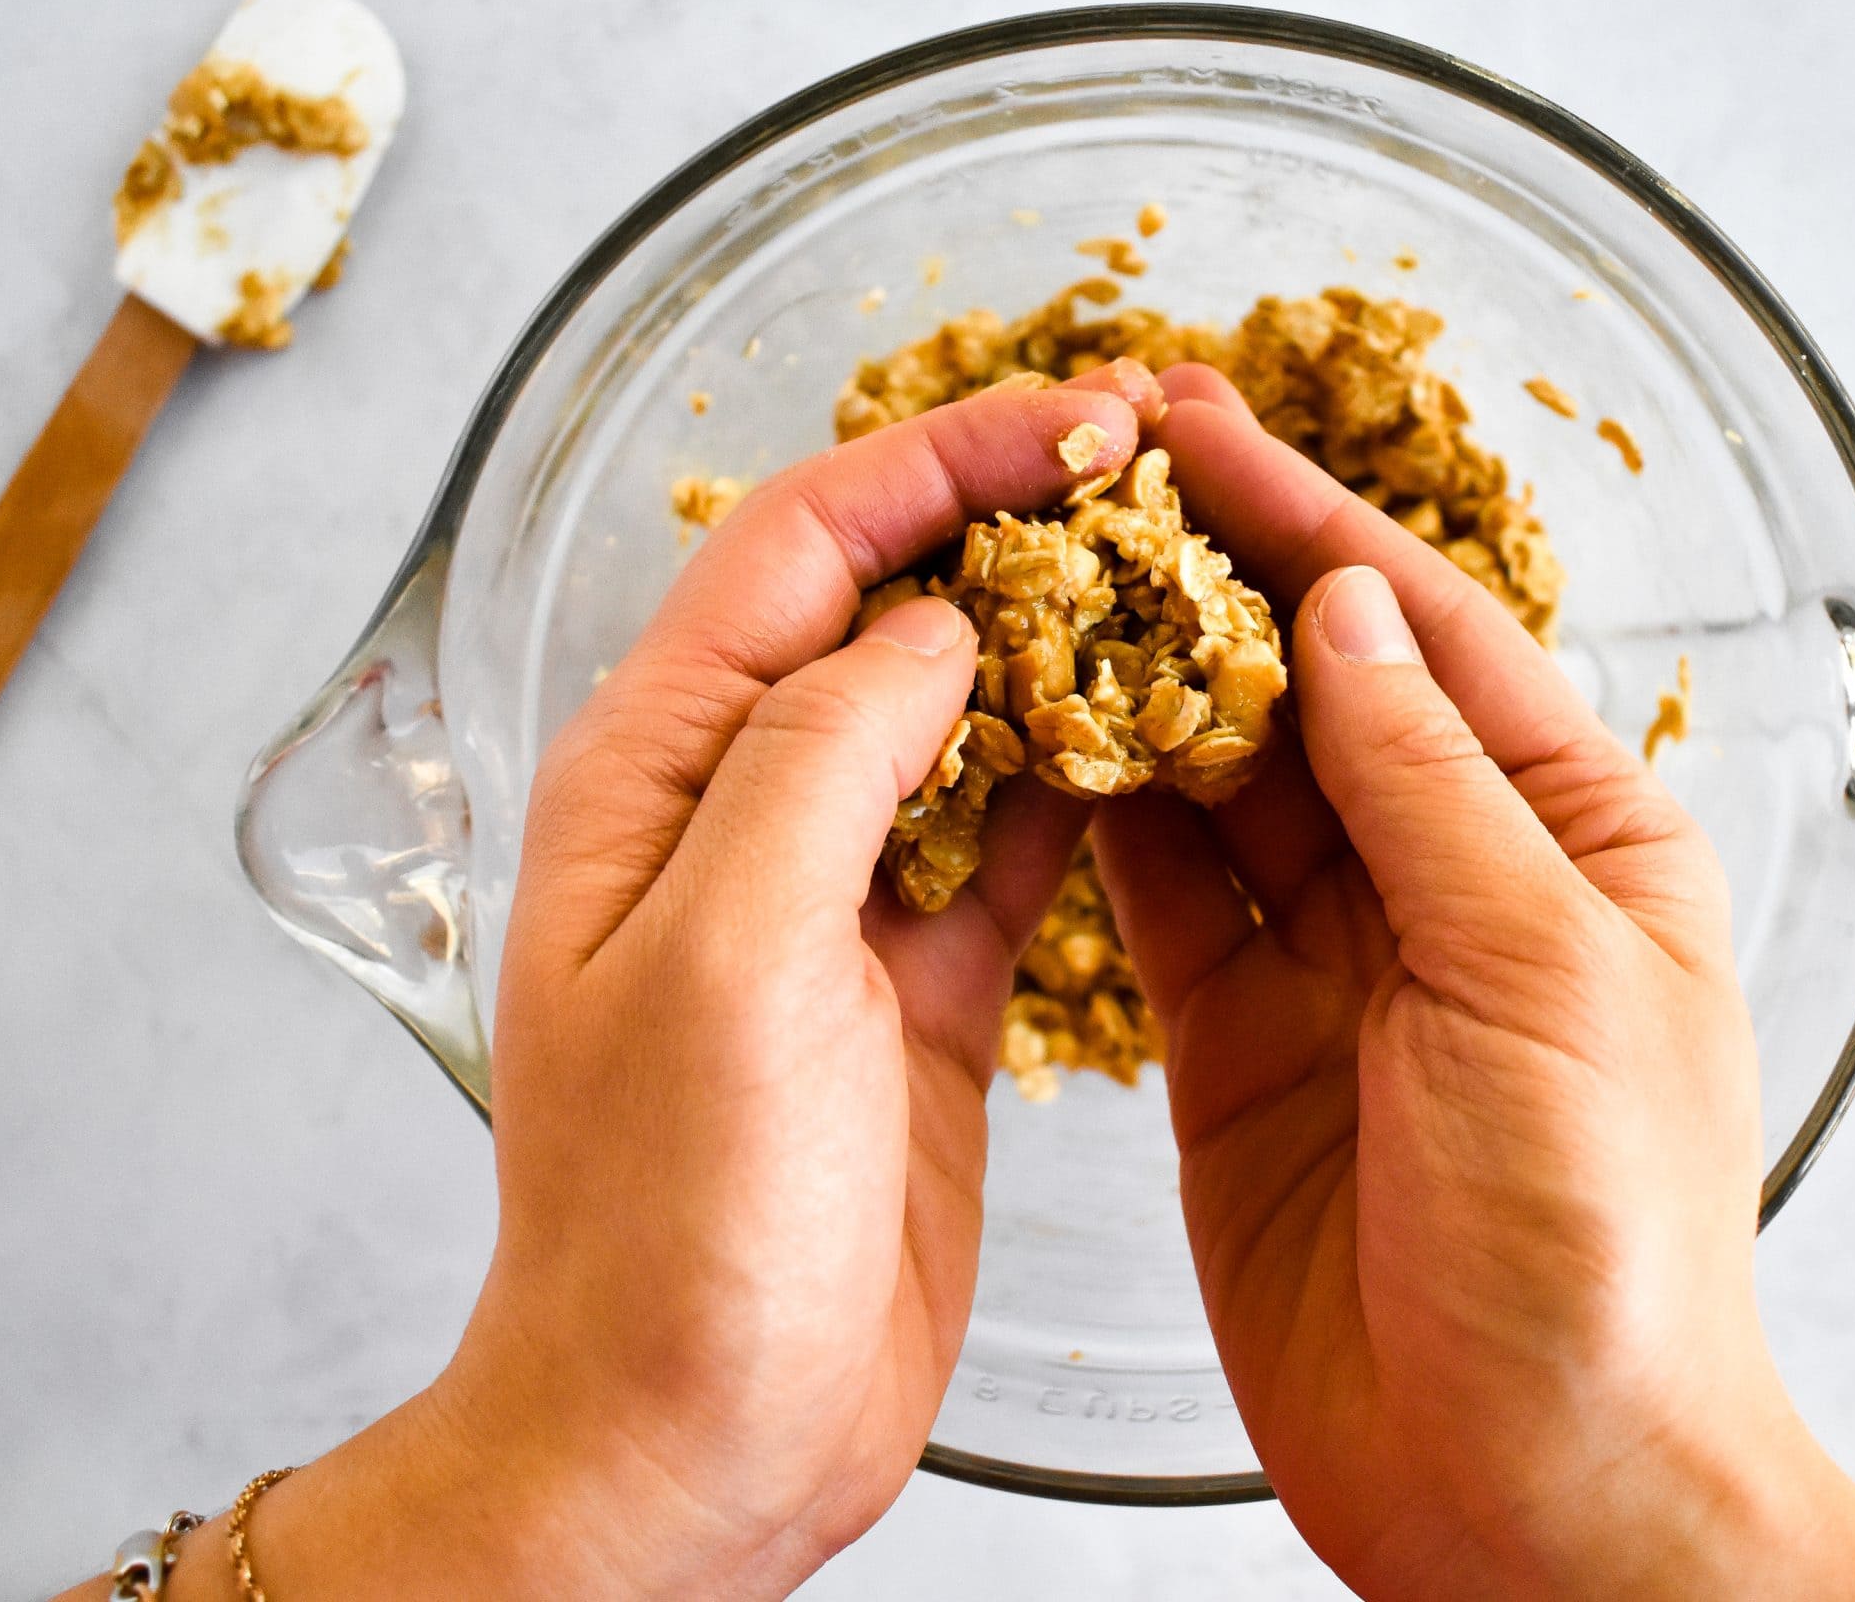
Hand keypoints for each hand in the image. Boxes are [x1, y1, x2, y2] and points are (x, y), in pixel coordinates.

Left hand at [71, 364, 1164, 1601]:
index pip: (805, 545)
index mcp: (660, 773)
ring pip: (969, 714)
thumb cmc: (666, 1224)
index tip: (1085, 419)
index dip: (944, 459)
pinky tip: (1173, 735)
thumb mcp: (726, 962)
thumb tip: (936, 629)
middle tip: (1166, 473)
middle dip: (1021, 525)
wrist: (691, 1435)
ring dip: (1070, 643)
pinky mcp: (923, 981)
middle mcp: (745, 810)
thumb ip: (825, 762)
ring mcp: (842, 896)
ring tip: (1194, 581)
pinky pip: (1019, 838)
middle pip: (892, 606)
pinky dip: (1093, 778)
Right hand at [1093, 367, 1854, 1599]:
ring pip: (1222, 787)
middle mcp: (1455, 885)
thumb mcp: (1541, 975)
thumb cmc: (1605, 1250)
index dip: (1305, 521)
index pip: (1426, 633)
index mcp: (1575, 839)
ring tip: (1035, 579)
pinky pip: (1163, 908)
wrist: (1536, 1495)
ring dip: (1140, 685)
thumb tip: (1352, 611)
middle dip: (1206, 578)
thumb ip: (1431, 788)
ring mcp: (1340, 971)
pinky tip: (1037, 743)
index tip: (1193, 422)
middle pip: (1316, 689)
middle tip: (1085, 471)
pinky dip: (1101, 825)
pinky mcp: (1240, 1056)